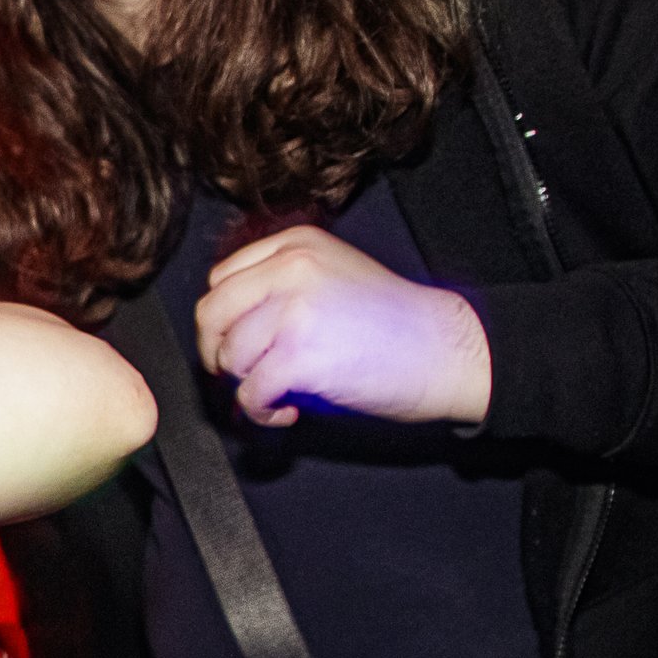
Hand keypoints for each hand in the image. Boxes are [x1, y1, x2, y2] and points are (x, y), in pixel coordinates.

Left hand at [196, 226, 493, 427]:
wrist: (446, 349)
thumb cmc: (395, 322)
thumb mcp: (334, 275)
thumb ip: (280, 287)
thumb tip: (227, 329)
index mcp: (296, 245)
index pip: (221, 280)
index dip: (223, 320)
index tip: (237, 342)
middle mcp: (290, 269)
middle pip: (210, 315)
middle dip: (218, 353)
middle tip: (243, 374)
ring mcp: (294, 311)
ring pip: (229, 356)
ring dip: (246, 385)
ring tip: (280, 394)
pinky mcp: (299, 356)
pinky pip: (250, 392)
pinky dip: (260, 412)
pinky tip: (288, 412)